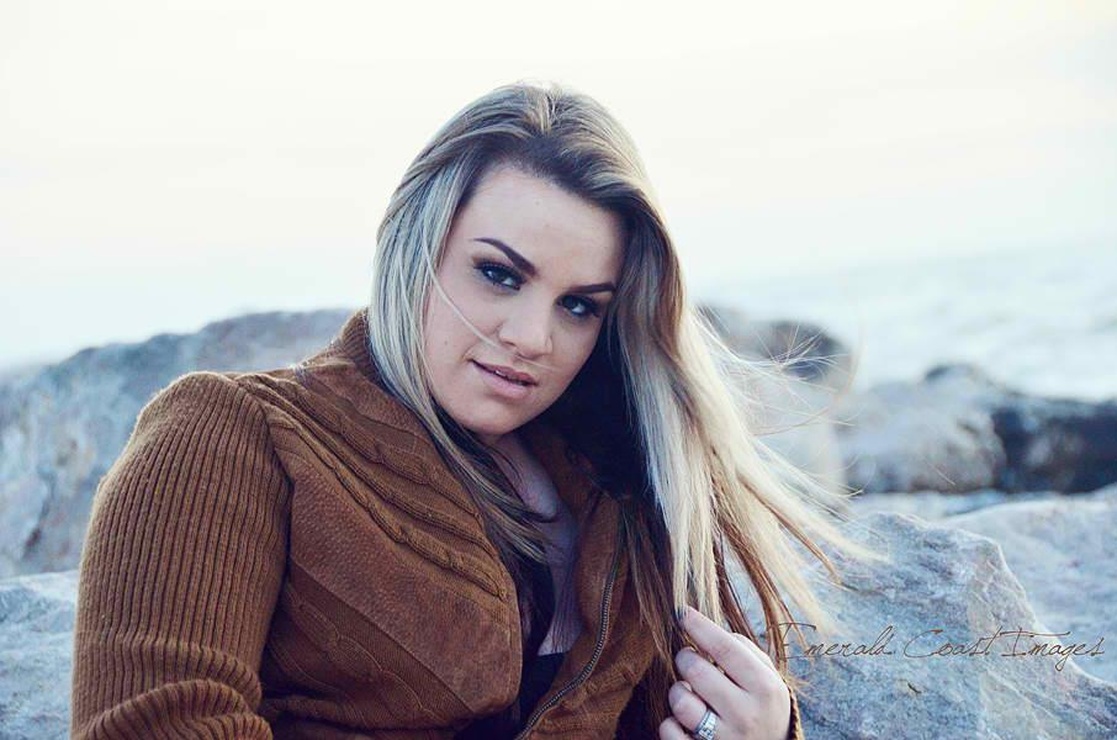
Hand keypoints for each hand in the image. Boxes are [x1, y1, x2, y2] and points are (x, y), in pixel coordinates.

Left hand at [659, 606, 790, 739]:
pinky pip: (670, 731)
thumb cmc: (764, 710)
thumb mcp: (769, 681)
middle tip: (688, 659)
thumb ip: (745, 652)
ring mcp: (725, 739)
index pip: (725, 648)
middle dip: (685, 658)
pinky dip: (671, 723)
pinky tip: (685, 721)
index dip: (699, 626)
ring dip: (677, 691)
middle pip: (696, 671)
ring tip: (688, 692)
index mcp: (765, 688)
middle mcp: (746, 715)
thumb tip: (707, 628)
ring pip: (681, 702)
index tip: (682, 613)